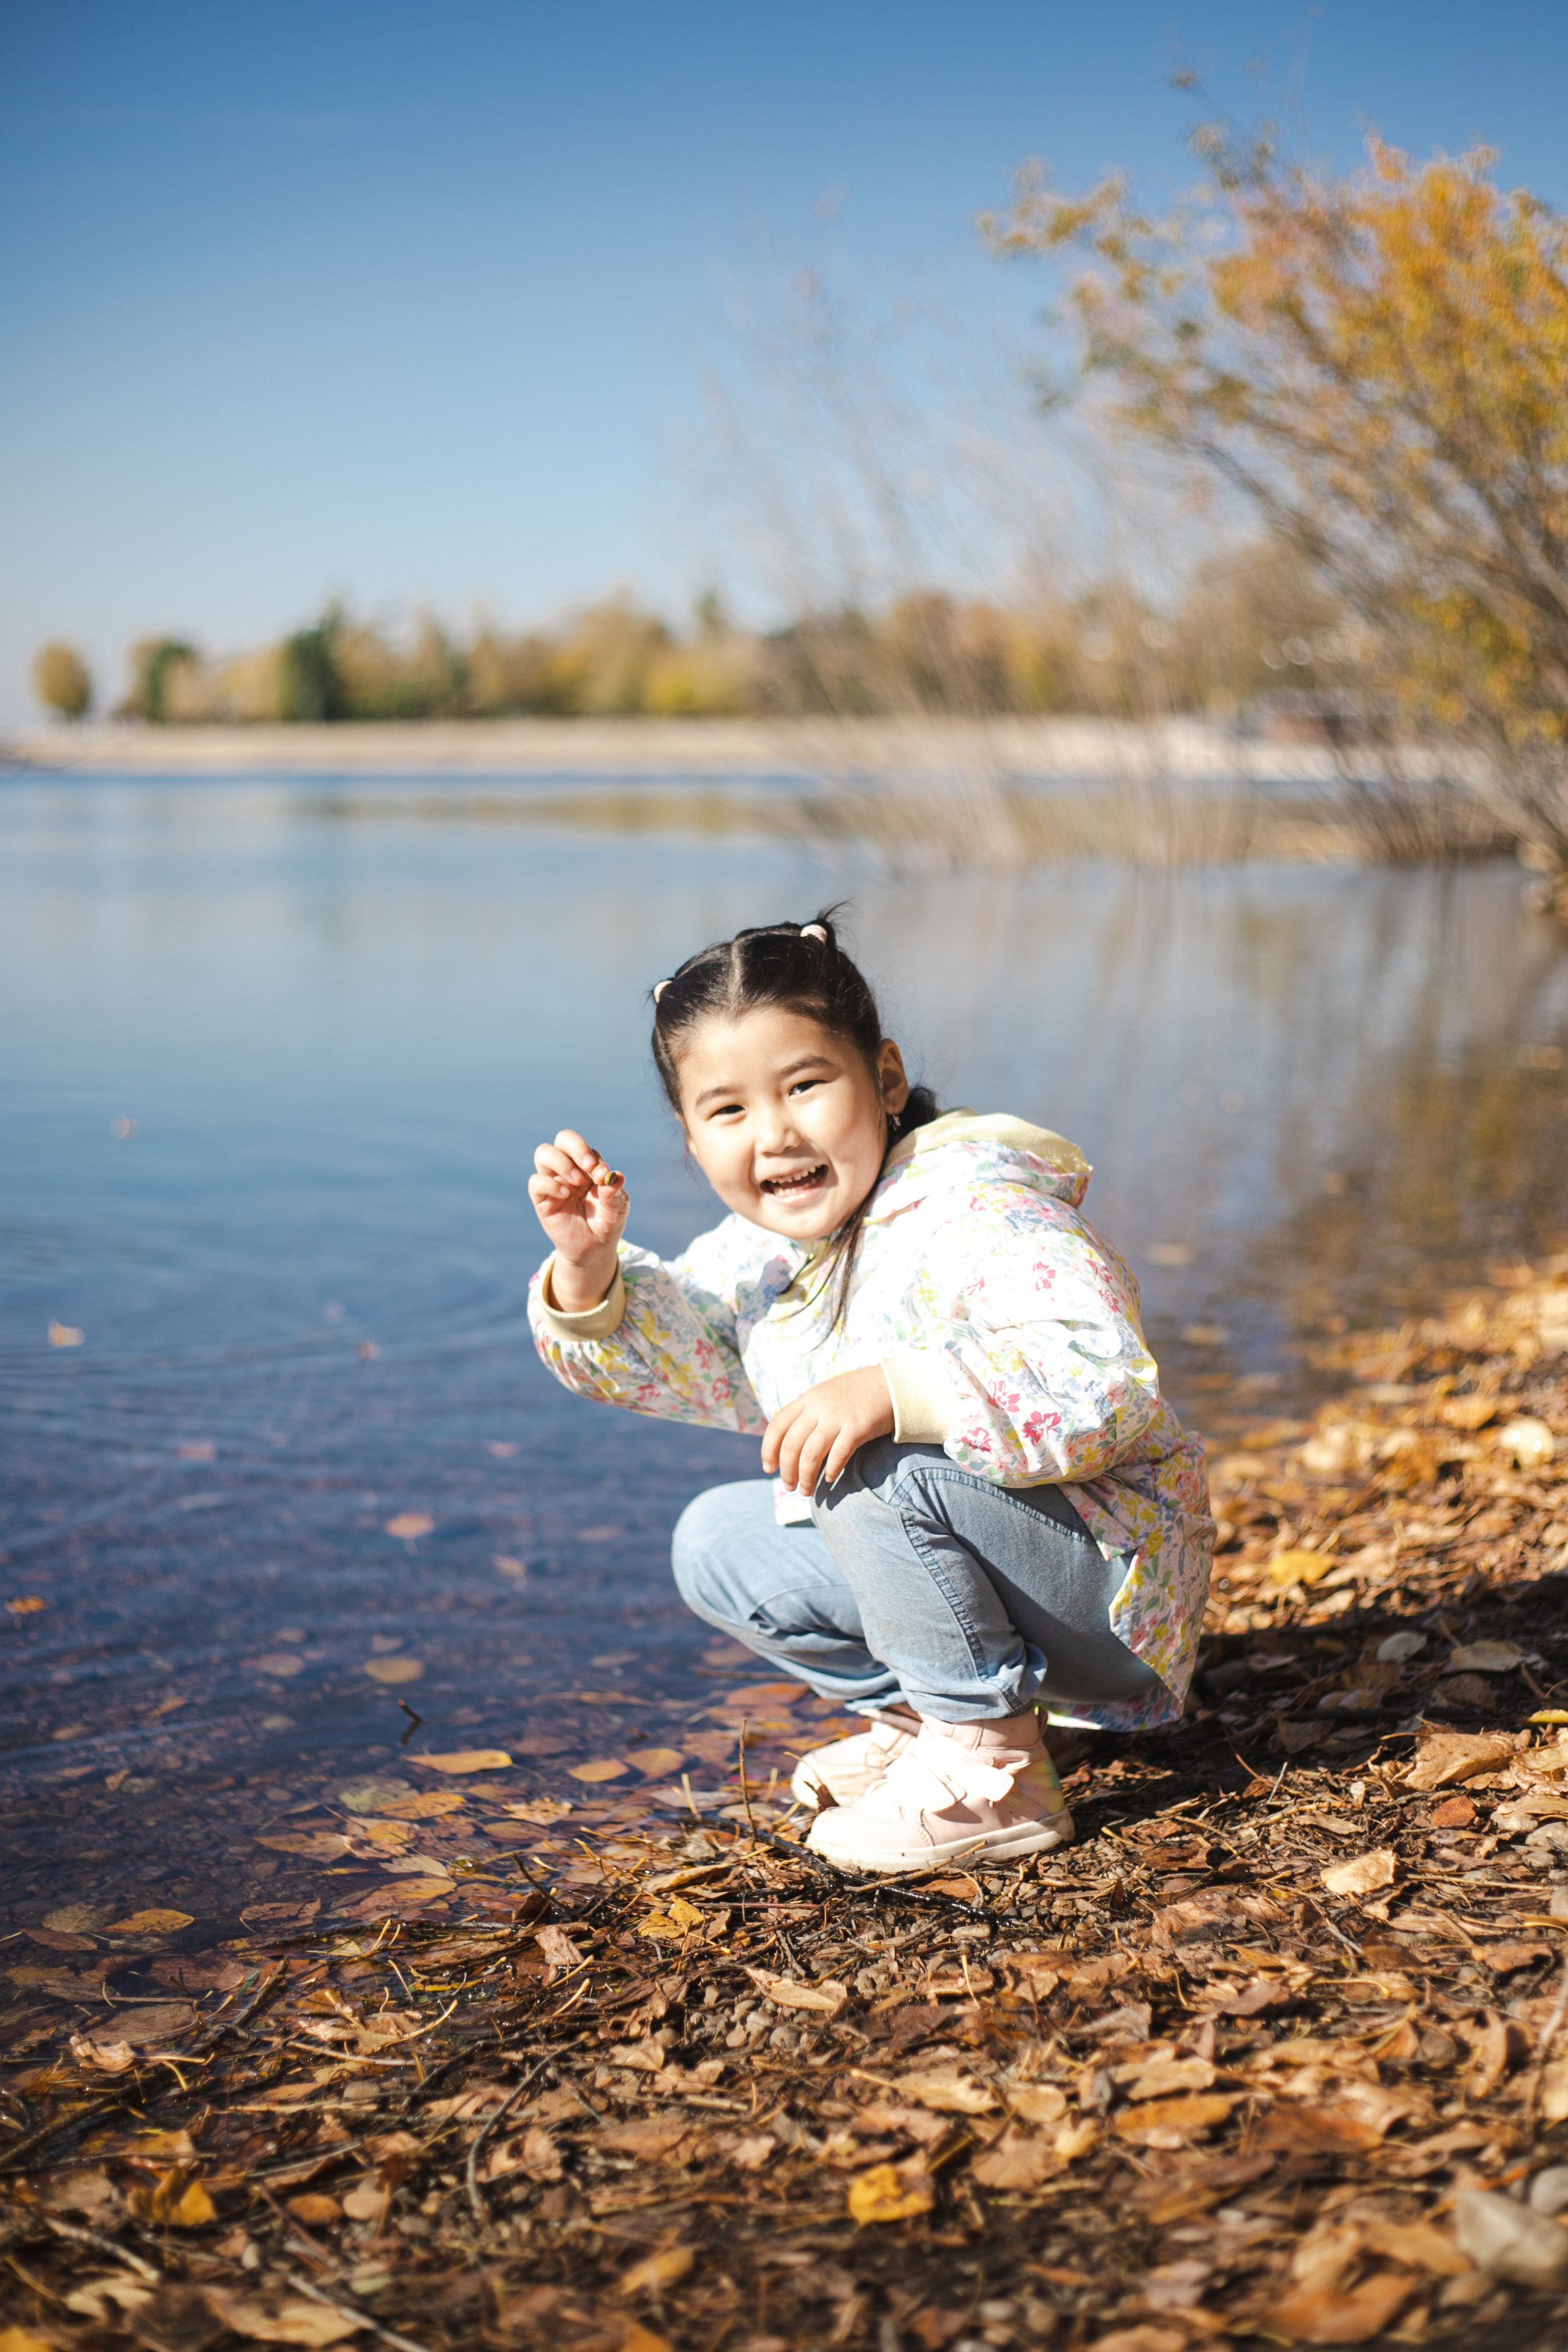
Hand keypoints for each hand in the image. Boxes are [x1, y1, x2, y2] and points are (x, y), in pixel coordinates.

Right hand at [528, 1128, 629, 1310]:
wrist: (594, 1249)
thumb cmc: (606, 1223)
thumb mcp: (617, 1209)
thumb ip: (616, 1193)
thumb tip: (615, 1177)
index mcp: (588, 1168)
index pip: (587, 1150)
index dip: (595, 1159)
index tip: (603, 1177)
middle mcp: (569, 1170)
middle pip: (563, 1139)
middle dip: (576, 1146)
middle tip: (588, 1166)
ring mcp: (554, 1182)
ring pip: (544, 1153)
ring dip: (561, 1162)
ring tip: (576, 1182)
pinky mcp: (543, 1200)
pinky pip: (536, 1182)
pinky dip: (550, 1184)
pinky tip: (565, 1195)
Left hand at [762, 1365, 894, 1494]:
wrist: (890, 1385)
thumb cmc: (855, 1395)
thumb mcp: (824, 1396)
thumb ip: (807, 1414)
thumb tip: (789, 1445)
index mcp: (807, 1399)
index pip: (777, 1426)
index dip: (768, 1449)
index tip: (768, 1468)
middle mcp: (818, 1407)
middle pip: (792, 1445)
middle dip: (787, 1471)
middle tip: (789, 1487)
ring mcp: (838, 1417)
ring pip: (811, 1454)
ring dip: (806, 1477)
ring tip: (806, 1491)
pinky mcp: (858, 1427)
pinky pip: (839, 1454)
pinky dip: (832, 1470)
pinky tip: (830, 1479)